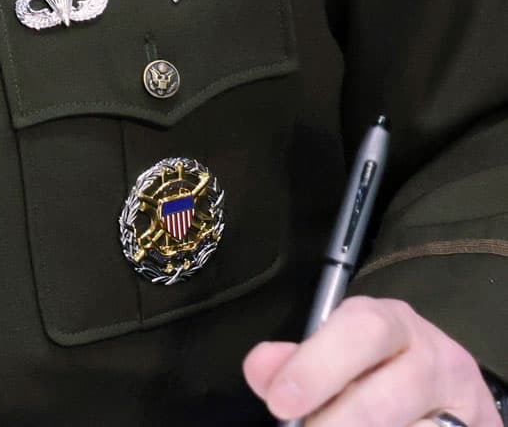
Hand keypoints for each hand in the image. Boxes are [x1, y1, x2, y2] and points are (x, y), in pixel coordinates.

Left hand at [244, 297, 501, 425]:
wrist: (446, 395)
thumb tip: (261, 368)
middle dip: (340, 421)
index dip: (316, 368)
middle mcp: (433, 354)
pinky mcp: (479, 426)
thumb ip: (297, 363)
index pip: (359, 330)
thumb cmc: (377, 370)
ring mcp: (461, 397)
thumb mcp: (337, 356)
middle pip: (387, 392)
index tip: (280, 403)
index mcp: (389, 323)